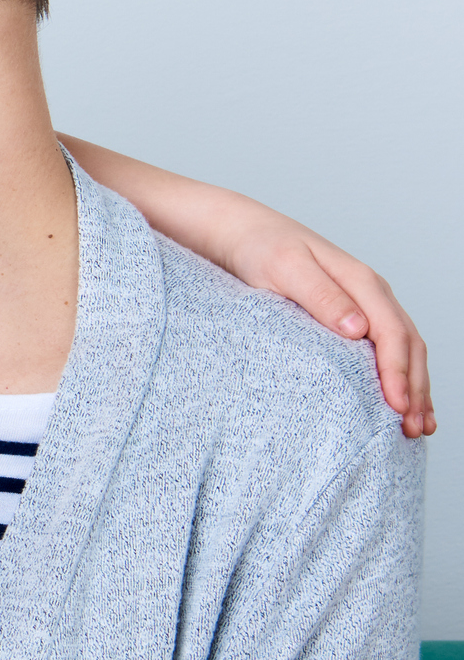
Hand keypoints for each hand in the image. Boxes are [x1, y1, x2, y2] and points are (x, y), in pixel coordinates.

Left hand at [219, 208, 434, 437]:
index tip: (397, 406)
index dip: (398, 372)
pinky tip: (400, 399)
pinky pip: (386, 346)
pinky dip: (399, 374)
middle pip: (409, 344)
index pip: (392, 333)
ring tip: (417, 425)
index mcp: (361, 281)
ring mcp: (365, 303)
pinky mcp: (351, 313)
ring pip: (405, 348)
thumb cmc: (259, 248)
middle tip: (413, 428)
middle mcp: (371, 292)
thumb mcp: (284, 268)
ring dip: (415, 386)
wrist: (242, 231)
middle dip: (416, 387)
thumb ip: (321, 296)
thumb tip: (359, 329)